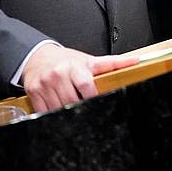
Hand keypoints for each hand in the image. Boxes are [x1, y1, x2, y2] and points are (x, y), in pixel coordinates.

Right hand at [20, 44, 137, 112]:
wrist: (38, 56)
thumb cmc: (67, 60)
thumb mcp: (89, 60)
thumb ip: (112, 63)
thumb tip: (136, 60)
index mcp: (75, 66)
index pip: (86, 85)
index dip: (92, 97)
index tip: (96, 102)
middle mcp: (59, 74)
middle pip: (72, 101)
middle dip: (80, 106)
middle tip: (84, 107)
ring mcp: (46, 84)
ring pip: (58, 108)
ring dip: (66, 112)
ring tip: (72, 108)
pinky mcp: (34, 92)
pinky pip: (44, 111)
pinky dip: (52, 114)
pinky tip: (58, 109)